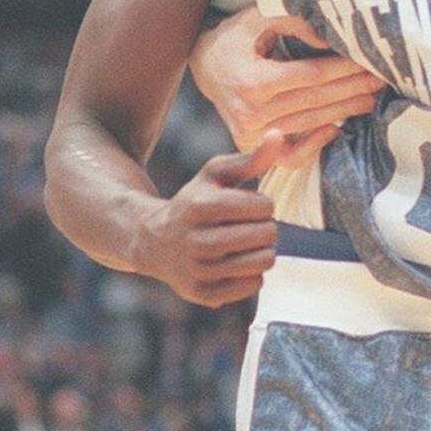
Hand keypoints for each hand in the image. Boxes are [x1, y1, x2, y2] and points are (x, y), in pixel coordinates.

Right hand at [132, 134, 287, 306]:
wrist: (152, 242)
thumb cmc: (193, 203)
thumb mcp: (214, 175)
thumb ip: (249, 158)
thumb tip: (278, 135)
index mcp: (200, 207)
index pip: (264, 207)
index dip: (262, 204)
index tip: (247, 206)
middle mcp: (197, 242)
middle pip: (267, 235)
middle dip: (264, 228)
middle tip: (247, 226)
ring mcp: (199, 272)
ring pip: (264, 261)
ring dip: (261, 250)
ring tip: (243, 244)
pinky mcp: (204, 295)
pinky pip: (254, 284)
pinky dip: (251, 273)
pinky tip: (233, 262)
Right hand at [189, 6, 385, 165]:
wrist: (205, 65)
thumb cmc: (237, 37)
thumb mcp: (258, 18)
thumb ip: (292, 22)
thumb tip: (328, 37)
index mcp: (252, 80)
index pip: (311, 76)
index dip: (343, 69)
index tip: (368, 60)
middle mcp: (251, 112)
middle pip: (315, 100)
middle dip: (352, 88)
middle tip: (381, 79)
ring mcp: (251, 133)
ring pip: (309, 122)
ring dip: (344, 111)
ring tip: (371, 98)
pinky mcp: (251, 144)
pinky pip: (290, 153)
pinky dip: (314, 144)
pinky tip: (338, 129)